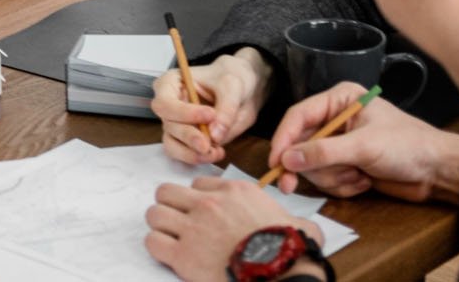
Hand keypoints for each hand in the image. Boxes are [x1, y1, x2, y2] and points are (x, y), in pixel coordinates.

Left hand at [145, 176, 322, 281]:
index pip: (198, 185)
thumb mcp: (299, 224)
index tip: (203, 214)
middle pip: (167, 192)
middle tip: (179, 223)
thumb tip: (305, 227)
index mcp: (235, 192)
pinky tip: (170, 255)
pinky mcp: (183, 254)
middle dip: (170, 207)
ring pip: (155, 213)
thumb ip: (294, 218)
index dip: (198, 200)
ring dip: (161, 226)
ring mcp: (194, 227)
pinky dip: (158, 248)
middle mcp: (209, 204)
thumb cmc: (292, 250)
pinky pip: (153, 241)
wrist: (283, 272)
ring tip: (171, 238)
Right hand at [153, 47, 273, 163]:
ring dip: (191, 152)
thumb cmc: (231, 78)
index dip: (184, 112)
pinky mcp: (186, 140)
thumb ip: (226, 109)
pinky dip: (197, 157)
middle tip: (209, 144)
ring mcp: (176, 124)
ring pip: (172, 144)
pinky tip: (216, 153)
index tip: (210, 115)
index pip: (165, 102)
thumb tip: (215, 136)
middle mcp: (169, 105)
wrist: (243, 89)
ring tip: (215, 152)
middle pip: (168, 125)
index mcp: (170, 83)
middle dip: (189, 136)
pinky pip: (184, 153)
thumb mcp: (233, 86)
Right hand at [269, 81, 458, 201]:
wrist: (439, 172)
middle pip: (300, 144)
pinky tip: (364, 181)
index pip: (299, 116)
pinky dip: (343, 185)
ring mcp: (340, 143)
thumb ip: (323, 152)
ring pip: (312, 165)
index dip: (283, 139)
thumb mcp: (364, 146)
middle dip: (308, 166)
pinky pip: (327, 179)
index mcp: (340, 99)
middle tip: (290, 185)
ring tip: (359, 176)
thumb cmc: (409, 146)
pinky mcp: (346, 164)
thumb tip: (287, 160)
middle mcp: (335, 119)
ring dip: (333, 177)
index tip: (275, 162)